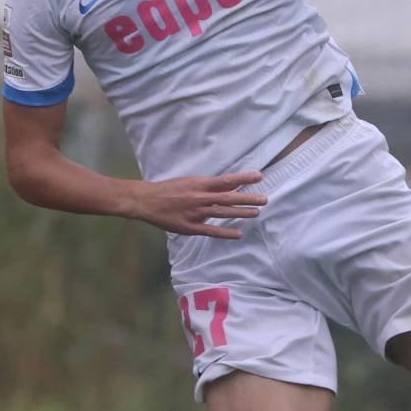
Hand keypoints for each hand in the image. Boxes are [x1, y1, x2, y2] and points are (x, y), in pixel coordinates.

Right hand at [126, 172, 266, 238]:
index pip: (226, 180)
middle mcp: (200, 197)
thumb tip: (226, 187)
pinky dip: (225, 233)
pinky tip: (238, 234)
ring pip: (222, 213)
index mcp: (199, 184)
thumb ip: (206, 186)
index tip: (259, 177)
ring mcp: (195, 212)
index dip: (243, 179)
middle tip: (264, 199)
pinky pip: (210, 231)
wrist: (146, 200)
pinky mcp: (190, 227)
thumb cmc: (168, 190)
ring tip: (256, 213)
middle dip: (248, 198)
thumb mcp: (188, 182)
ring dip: (240, 213)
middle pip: (229, 198)